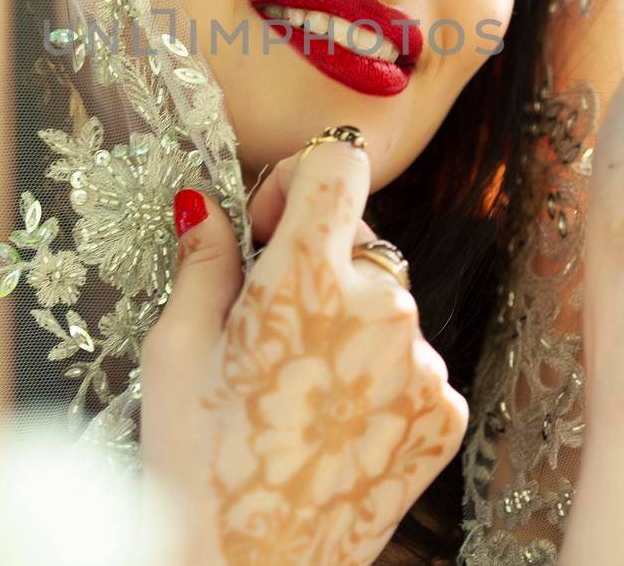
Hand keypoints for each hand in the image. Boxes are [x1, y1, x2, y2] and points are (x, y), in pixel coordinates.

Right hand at [140, 131, 467, 565]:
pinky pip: (413, 361)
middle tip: (267, 330)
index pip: (341, 162)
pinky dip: (378, 377)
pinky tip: (333, 424)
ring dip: (349, 323)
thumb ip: (205, 262)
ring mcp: (423, 361)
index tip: (270, 226)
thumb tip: (205, 204)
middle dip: (316, 263)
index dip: (300, 179)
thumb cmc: (199, 461)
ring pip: (387, 303)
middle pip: (360, 238)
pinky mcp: (447, 409)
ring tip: (297, 392)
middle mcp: (383, 307)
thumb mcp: (176, 351)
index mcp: (309, 279)